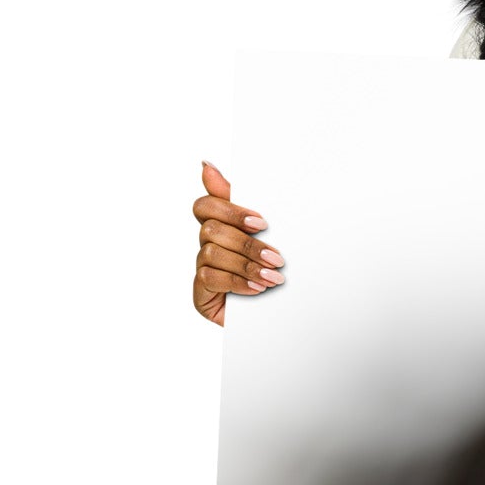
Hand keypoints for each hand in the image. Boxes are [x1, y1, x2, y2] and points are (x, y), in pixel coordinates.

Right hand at [191, 161, 285, 325]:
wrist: (283, 319)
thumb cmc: (273, 273)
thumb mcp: (267, 237)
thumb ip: (243, 204)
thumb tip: (206, 165)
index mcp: (221, 227)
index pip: (206, 205)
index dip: (229, 210)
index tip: (261, 223)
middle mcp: (207, 246)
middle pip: (211, 229)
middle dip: (247, 243)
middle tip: (277, 257)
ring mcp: (202, 269)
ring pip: (211, 253)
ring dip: (246, 264)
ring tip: (273, 278)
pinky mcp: (201, 294)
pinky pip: (210, 278)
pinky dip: (237, 281)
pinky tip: (257, 289)